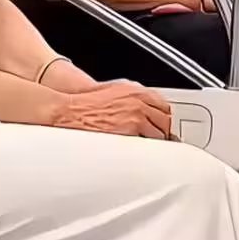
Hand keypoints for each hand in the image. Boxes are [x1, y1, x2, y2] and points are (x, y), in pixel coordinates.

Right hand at [51, 81, 171, 138]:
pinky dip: (147, 148)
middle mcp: (139, 104)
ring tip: (149, 145)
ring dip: (156, 140)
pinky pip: (148, 144)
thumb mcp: (117, 89)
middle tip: (159, 137)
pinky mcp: (130, 134)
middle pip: (166, 121)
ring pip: (160, 134)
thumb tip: (149, 107)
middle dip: (163, 130)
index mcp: (138, 92)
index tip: (163, 124)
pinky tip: (141, 149)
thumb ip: (137, 97)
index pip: (165, 107)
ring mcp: (136, 119)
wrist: (73, 111)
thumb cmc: (89, 103)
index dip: (164, 118)